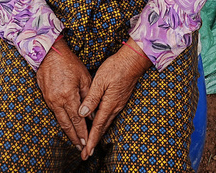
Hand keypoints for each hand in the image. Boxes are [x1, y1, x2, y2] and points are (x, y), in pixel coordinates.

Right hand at [36, 37, 91, 151]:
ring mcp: (49, 99)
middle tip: (81, 148)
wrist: (49, 53)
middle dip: (75, 137)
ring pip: (60, 120)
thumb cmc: (69, 63)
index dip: (82, 132)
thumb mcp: (84, 77)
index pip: (77, 120)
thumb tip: (90, 113)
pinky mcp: (45, 97)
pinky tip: (66, 126)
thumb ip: (88, 96)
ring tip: (74, 141)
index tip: (87, 142)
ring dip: (68, 132)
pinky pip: (54, 113)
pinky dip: (61, 122)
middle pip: (67, 124)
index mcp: (68, 96)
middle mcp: (57, 101)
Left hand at [77, 40, 151, 158]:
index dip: (91, 140)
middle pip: (102, 129)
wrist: (132, 61)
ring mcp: (118, 104)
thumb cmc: (115, 68)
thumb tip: (83, 114)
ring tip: (91, 144)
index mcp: (109, 104)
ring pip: (106, 123)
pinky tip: (99, 126)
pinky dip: (102, 125)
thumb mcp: (100, 81)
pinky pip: (109, 116)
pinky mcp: (120, 100)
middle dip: (94, 142)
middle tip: (86, 154)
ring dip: (98, 135)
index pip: (97, 126)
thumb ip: (91, 98)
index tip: (86, 151)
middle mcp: (115, 107)